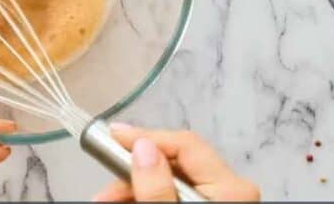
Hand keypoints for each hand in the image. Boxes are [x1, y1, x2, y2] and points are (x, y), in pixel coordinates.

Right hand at [93, 124, 259, 201]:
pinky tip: (125, 201)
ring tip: (106, 200)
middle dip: (131, 170)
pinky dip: (147, 194)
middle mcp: (229, 188)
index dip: (144, 136)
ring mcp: (219, 198)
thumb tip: (141, 147)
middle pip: (171, 161)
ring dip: (133, 184)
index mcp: (231, 187)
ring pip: (167, 177)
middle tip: (102, 191)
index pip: (182, 142)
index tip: (111, 137)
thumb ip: (157, 188)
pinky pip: (172, 192)